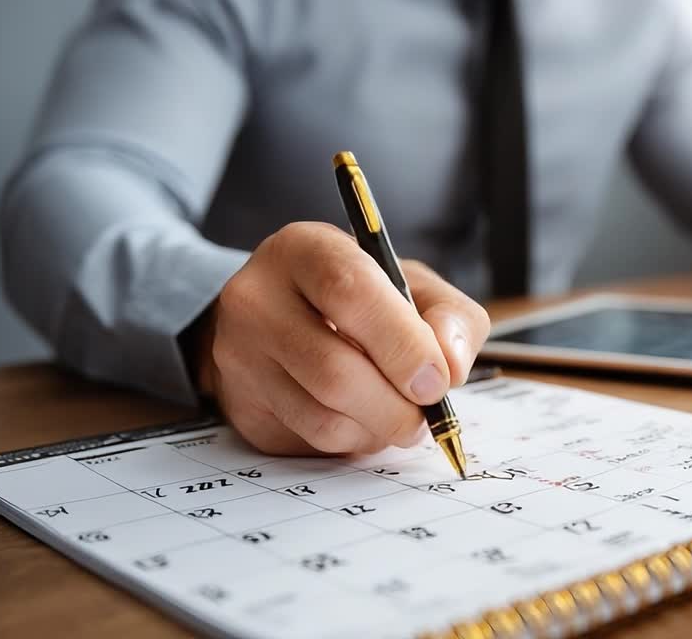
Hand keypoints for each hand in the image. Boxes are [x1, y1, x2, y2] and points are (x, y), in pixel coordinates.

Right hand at [192, 222, 489, 455]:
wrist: (287, 318)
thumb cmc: (364, 298)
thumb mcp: (414, 286)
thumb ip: (450, 316)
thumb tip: (450, 367)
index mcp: (306, 250)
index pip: (351, 292)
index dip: (402, 344)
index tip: (437, 381)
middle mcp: (258, 298)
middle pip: (334, 369)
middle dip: (397, 405)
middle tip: (427, 414)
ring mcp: (240, 355)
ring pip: (323, 416)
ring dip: (378, 428)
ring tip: (398, 412)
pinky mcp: (243, 406)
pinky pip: (310, 441)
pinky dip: (353, 440)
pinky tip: (363, 418)